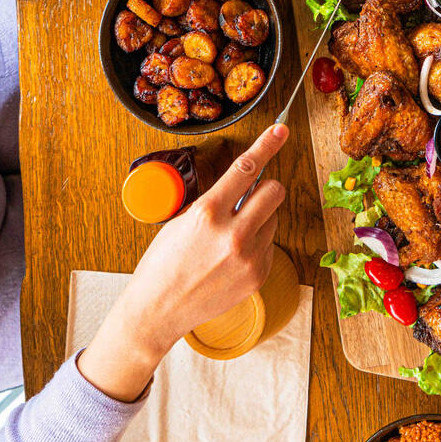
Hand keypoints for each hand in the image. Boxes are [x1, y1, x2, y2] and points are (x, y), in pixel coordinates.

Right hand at [78, 125, 287, 400]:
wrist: (159, 310)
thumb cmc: (164, 262)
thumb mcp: (183, 220)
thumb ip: (216, 200)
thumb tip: (244, 181)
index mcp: (208, 213)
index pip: (246, 169)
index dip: (267, 145)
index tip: (281, 131)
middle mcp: (232, 235)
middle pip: (274, 191)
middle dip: (266, 188)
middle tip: (252, 196)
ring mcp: (248, 258)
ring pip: (274, 218)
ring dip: (260, 218)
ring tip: (231, 235)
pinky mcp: (258, 276)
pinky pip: (269, 244)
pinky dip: (257, 244)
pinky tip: (232, 258)